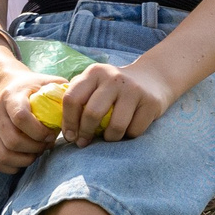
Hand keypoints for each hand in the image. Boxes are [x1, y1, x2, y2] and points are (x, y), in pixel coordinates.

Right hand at [0, 65, 60, 174]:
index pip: (20, 117)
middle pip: (12, 140)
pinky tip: (25, 157)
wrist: (7, 87)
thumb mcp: (49, 83)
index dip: (39, 131)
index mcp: (11, 96)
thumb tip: (81, 105)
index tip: (51, 134)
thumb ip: (64, 91)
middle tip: (46, 145)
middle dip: (34, 148)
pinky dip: (13, 166)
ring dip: (24, 159)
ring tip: (37, 152)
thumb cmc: (34, 88)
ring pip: (3, 154)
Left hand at [61, 61, 176, 144]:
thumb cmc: (114, 88)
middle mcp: (113, 78)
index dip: (68, 122)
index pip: (72, 99)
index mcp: (94, 72)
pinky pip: (134, 131)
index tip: (69, 136)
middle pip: (92, 114)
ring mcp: (133, 89)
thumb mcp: (95, 83)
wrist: (152, 78)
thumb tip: (61, 125)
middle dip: (85, 133)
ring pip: (115, 126)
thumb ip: (77, 95)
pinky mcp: (151, 102)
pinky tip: (127, 129)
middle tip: (84, 142)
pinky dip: (128, 136)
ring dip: (109, 138)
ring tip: (108, 137)